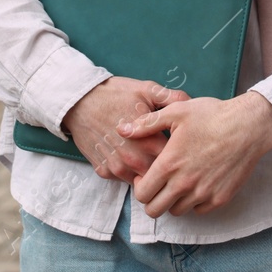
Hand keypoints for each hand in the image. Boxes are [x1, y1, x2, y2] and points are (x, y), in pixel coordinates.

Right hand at [63, 77, 187, 182]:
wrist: (78, 100)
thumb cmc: (115, 93)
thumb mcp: (146, 89)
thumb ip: (172, 99)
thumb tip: (193, 104)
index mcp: (148, 141)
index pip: (175, 163)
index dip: (182, 158)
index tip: (186, 151)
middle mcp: (133, 160)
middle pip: (160, 178)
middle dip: (166, 170)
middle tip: (172, 159)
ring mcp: (116, 168)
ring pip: (141, 182)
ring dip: (147, 173)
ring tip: (150, 158)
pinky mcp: (103, 172)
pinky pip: (123, 179)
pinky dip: (129, 172)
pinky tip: (130, 157)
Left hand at [119, 91, 271, 216]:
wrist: (248, 126)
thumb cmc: (212, 115)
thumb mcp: (176, 111)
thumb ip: (146, 124)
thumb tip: (122, 129)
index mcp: (169, 164)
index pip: (142, 194)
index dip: (139, 187)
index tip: (146, 176)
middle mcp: (184, 184)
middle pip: (155, 210)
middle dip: (152, 199)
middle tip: (159, 184)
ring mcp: (203, 194)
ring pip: (177, 211)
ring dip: (173, 200)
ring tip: (179, 181)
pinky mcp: (220, 198)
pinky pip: (199, 210)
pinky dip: (194, 202)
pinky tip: (197, 182)